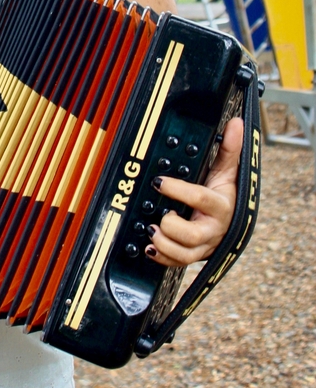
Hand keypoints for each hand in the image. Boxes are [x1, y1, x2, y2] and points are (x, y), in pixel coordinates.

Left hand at [145, 116, 242, 266]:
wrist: (233, 222)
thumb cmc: (227, 195)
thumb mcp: (227, 171)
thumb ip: (229, 149)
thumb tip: (235, 124)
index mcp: (221, 206)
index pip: (200, 198)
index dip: (178, 190)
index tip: (160, 182)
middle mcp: (213, 228)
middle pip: (193, 236)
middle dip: (172, 227)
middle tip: (159, 217)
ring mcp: (204, 245)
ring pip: (185, 254)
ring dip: (165, 246)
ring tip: (152, 232)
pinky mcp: (195, 255)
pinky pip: (178, 263)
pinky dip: (163, 258)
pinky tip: (150, 248)